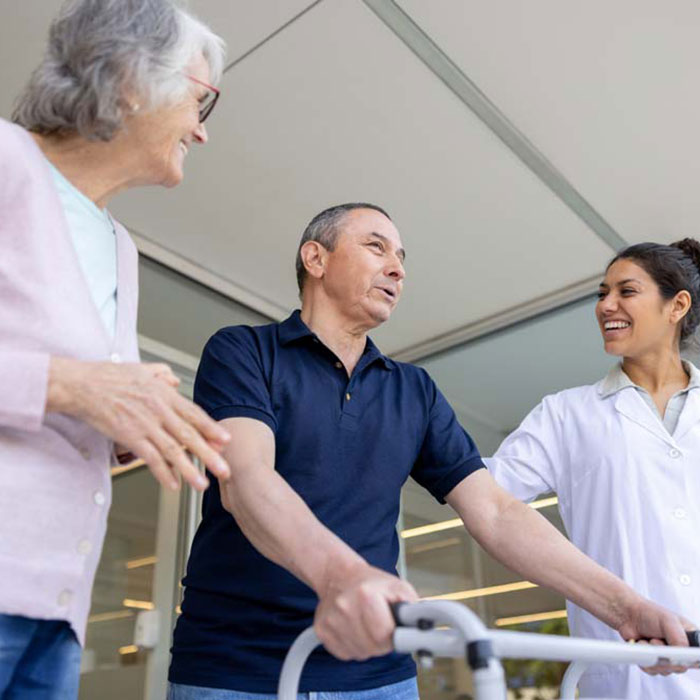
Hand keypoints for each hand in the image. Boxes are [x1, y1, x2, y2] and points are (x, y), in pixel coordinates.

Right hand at [48, 357, 229, 490]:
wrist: (82, 385)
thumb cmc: (109, 377)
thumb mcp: (143, 368)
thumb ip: (163, 374)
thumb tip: (175, 381)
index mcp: (164, 394)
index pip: (195, 414)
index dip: (212, 429)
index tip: (227, 441)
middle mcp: (159, 411)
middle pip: (189, 436)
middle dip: (210, 455)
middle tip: (224, 470)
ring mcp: (145, 425)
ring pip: (173, 451)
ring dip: (190, 470)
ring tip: (202, 484)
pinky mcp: (129, 438)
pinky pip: (150, 458)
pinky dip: (162, 473)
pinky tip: (173, 485)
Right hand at [313, 562, 417, 660]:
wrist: (339, 575)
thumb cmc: (371, 583)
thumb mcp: (398, 587)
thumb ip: (414, 609)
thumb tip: (425, 627)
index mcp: (366, 595)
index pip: (386, 635)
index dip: (395, 636)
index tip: (397, 634)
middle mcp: (345, 607)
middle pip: (373, 647)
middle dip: (382, 641)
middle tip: (382, 624)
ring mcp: (331, 620)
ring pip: (360, 654)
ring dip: (368, 645)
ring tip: (367, 624)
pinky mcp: (322, 631)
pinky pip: (345, 654)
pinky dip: (353, 646)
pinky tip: (354, 629)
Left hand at [617, 596, 697, 674]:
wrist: (628, 615)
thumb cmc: (649, 613)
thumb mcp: (668, 620)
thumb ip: (679, 638)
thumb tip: (681, 657)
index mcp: (691, 639)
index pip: (697, 657)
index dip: (688, 659)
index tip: (675, 655)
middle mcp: (681, 650)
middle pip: (680, 666)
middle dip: (664, 655)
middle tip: (654, 641)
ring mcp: (668, 657)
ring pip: (666, 670)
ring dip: (653, 656)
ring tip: (647, 640)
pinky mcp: (655, 662)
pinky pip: (653, 671)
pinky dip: (645, 660)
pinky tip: (641, 646)